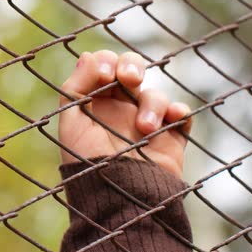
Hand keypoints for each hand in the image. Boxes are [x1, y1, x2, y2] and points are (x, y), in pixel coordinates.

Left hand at [58, 50, 192, 177]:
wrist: (117, 197)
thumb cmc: (87, 162)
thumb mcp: (71, 122)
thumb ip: (76, 86)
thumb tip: (88, 54)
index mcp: (94, 103)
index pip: (103, 67)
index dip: (106, 62)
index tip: (105, 75)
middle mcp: (119, 109)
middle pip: (131, 68)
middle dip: (132, 65)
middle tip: (129, 79)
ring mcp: (145, 122)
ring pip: (154, 93)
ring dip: (151, 104)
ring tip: (144, 129)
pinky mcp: (168, 137)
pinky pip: (180, 113)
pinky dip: (179, 111)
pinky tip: (171, 119)